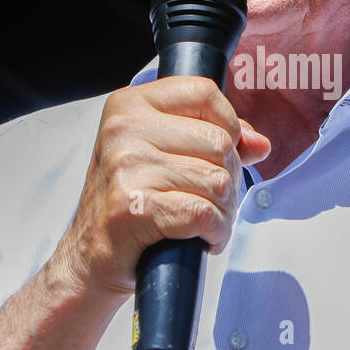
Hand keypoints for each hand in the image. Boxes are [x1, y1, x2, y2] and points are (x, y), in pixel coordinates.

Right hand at [51, 77, 271, 299]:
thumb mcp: (164, 155)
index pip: (204, 92)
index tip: (221, 154)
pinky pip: (203, 214)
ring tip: (205, 222)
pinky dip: (214, 232)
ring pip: (217, 182)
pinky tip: (202, 238)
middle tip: (212, 201)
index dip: (228, 125)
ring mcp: (126, 167)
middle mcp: (124, 130)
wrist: (90, 257)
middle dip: (229, 179)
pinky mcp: (134, 207)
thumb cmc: (131, 203)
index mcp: (129, 105)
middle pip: (219, 142)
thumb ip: (212, 138)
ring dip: (224, 211)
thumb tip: (260, 143)